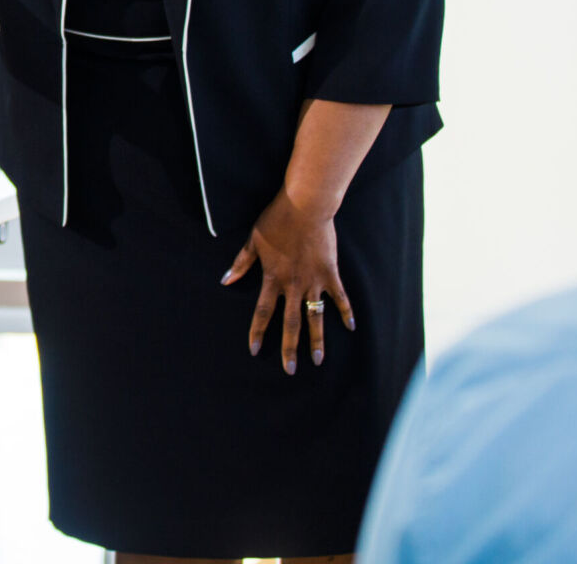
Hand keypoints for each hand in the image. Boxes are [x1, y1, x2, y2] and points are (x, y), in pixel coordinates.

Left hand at [221, 189, 354, 374]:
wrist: (305, 207)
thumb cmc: (276, 220)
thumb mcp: (253, 240)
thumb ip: (241, 262)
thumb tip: (225, 280)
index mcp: (272, 278)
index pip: (263, 312)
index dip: (258, 332)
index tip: (255, 350)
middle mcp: (293, 285)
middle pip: (290, 323)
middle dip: (289, 348)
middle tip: (290, 370)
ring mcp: (314, 281)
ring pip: (315, 317)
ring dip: (316, 340)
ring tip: (317, 360)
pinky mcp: (330, 274)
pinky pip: (340, 298)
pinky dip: (345, 312)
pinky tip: (350, 327)